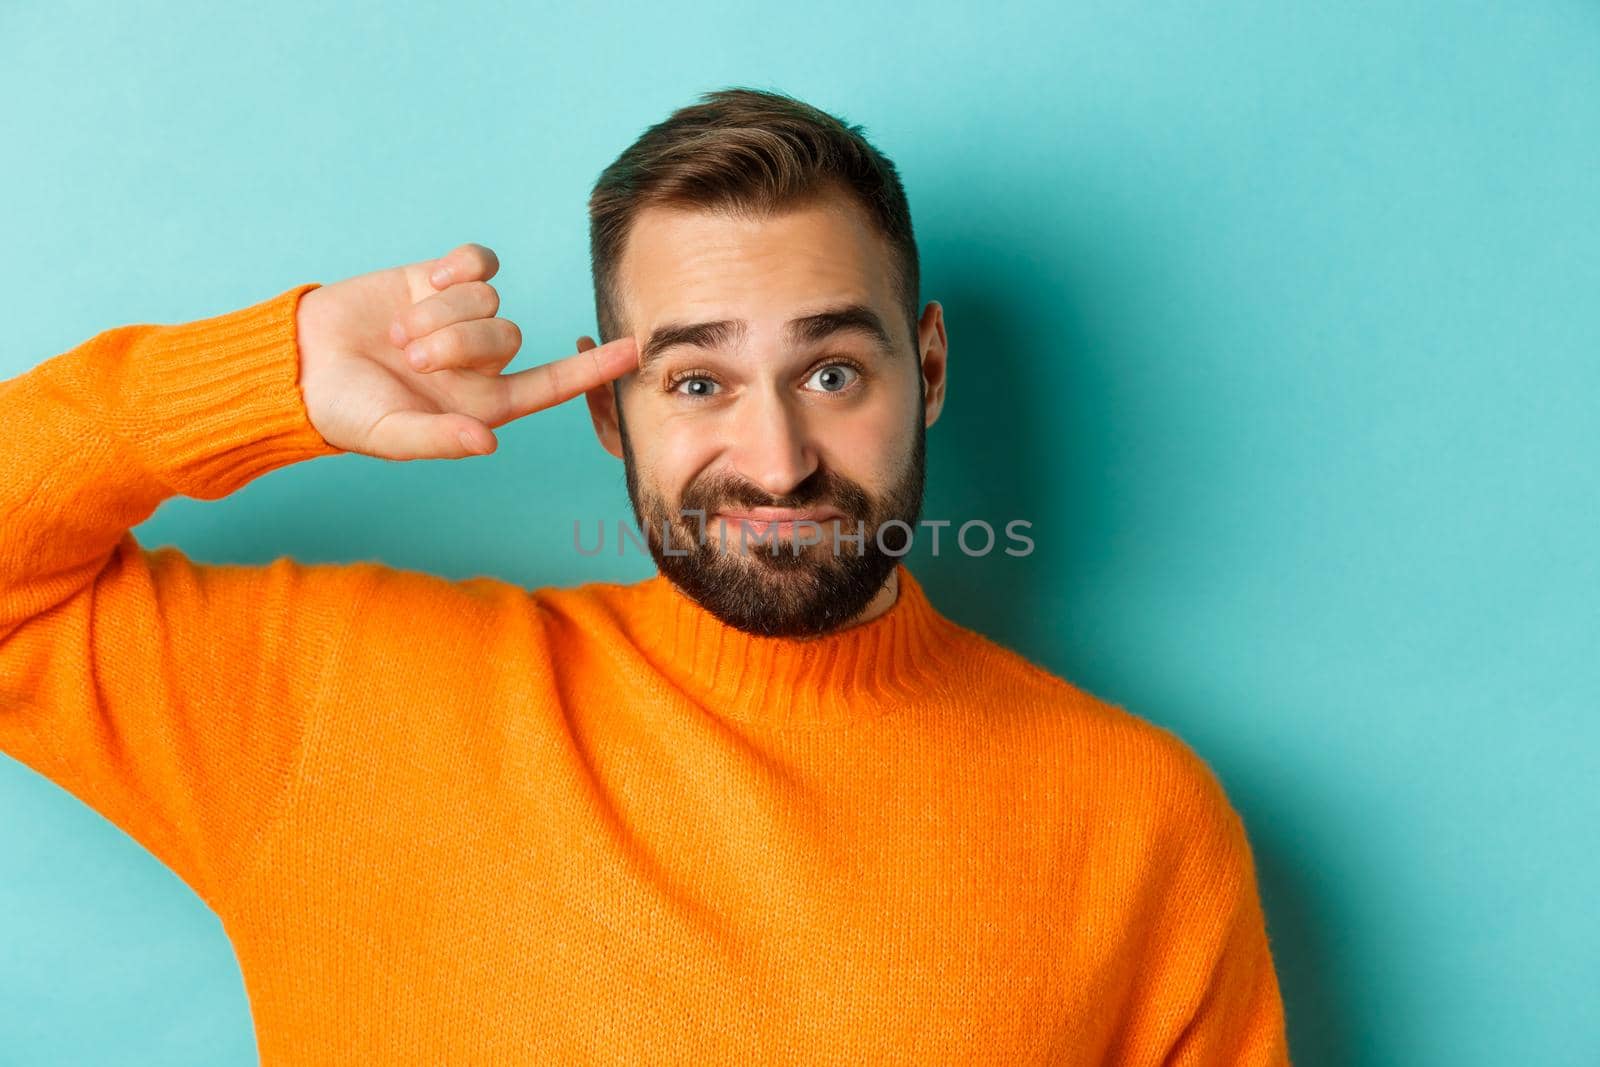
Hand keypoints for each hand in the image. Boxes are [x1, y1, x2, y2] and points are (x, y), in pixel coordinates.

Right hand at [294, 242, 637, 459]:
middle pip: (508, 335)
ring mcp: (462, 317)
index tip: (636, 350)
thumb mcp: (390, 435)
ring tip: (398, 333)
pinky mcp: (439, 279)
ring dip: (442, 314)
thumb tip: (487, 441)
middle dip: (458, 342)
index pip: (553, 385)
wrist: (298, 362)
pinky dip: (460, 270)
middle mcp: (480, 360)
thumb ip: (439, 439)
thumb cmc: (344, 411)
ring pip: (490, 301)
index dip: (595, 370)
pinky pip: (479, 264)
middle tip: (410, 357)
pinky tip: (430, 281)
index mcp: (483, 403)